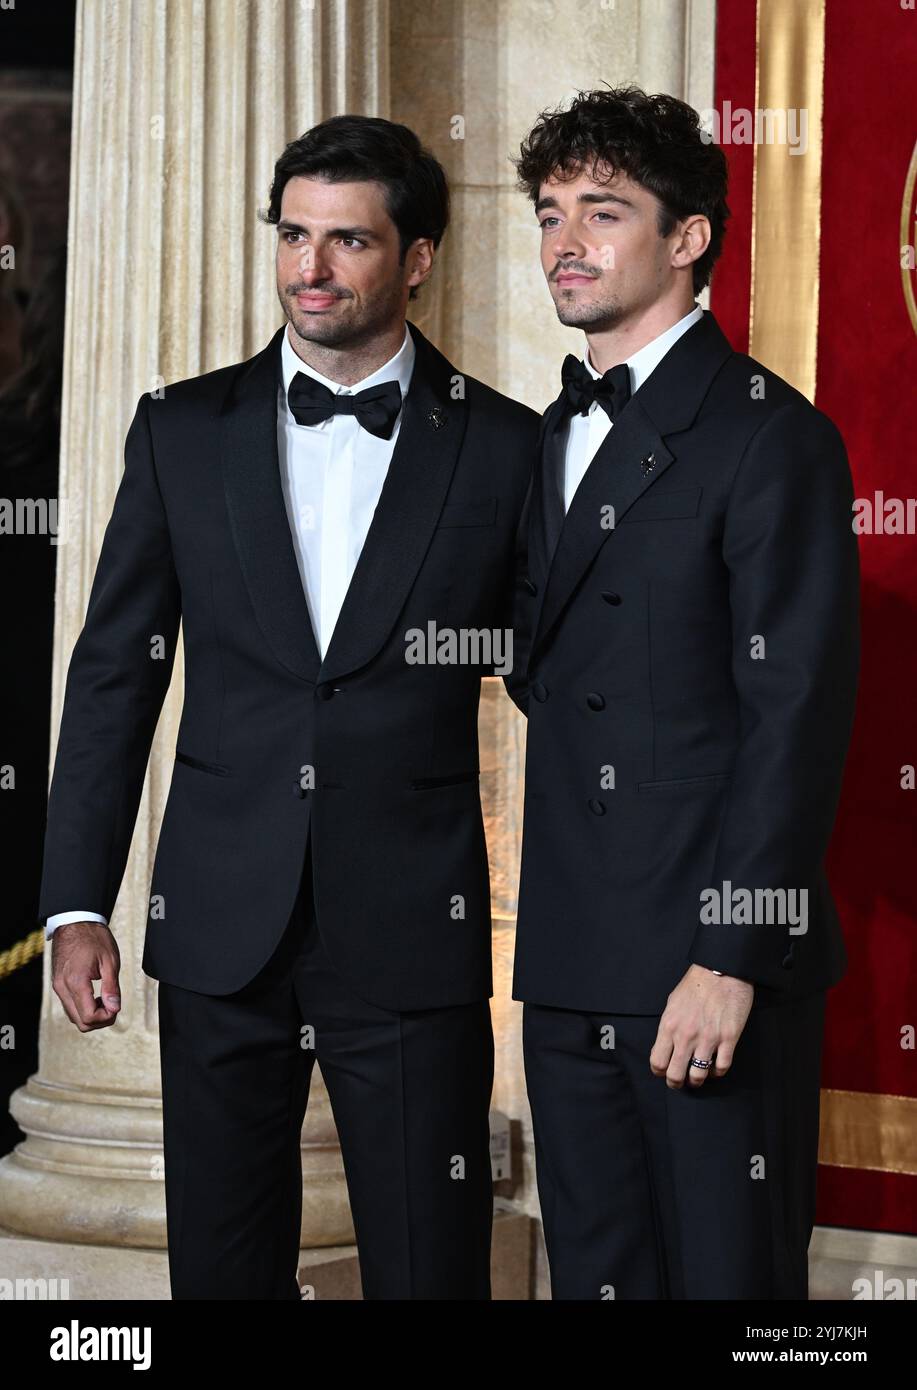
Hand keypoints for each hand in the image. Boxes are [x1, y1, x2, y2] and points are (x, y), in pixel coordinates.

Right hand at [51, 921, 121, 1030]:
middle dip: (100, 1020)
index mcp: (76, 982)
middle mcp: (63, 988)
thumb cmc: (94, 938)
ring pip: (73, 1017)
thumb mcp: (110, 961)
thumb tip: (115, 1009)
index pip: (89, 1017)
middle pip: (80, 1022)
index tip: (116, 1005)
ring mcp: (58, 987)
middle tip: (113, 1005)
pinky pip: (69, 1006)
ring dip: (91, 1015)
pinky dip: (83, 1007)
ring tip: (105, 999)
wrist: (75, 922)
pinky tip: (94, 996)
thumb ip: (112, 987)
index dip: (107, 1017)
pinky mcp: (57, 985)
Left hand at [650, 964, 752, 1089]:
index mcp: (669, 1026)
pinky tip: (715, 1068)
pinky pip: (722, 1067)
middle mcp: (686, 1036)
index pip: (657, 1062)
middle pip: (675, 1075)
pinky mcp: (729, 1038)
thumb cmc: (696, 985)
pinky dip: (717, 1072)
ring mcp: (708, 1039)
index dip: (660, 1072)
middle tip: (680, 1082)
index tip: (664, 1072)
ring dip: (697, 1081)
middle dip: (676, 1083)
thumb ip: (669, 1026)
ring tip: (698, 1077)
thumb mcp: (672, 1003)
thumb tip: (666, 1045)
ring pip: (698, 1076)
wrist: (722, 971)